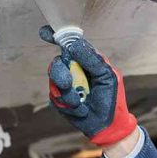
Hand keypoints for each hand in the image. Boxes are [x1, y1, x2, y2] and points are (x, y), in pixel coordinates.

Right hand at [44, 27, 137, 145]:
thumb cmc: (112, 98)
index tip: (44, 33)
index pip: (71, 45)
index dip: (57, 37)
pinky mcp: (60, 99)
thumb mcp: (107, 76)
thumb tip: (74, 44)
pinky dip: (69, 105)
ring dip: (68, 95)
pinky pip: (55, 97)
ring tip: (81, 103)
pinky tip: (81, 109)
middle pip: (57, 63)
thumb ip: (92, 59)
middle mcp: (75, 70)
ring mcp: (66, 84)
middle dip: (60, 75)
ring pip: (54, 81)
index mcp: (87, 61)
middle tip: (68, 84)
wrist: (108, 125)